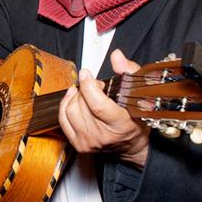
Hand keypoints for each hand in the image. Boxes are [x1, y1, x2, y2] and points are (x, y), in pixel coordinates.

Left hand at [58, 49, 149, 167]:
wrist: (132, 145)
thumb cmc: (137, 119)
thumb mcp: (138, 92)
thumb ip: (128, 71)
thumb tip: (116, 56)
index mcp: (121, 125)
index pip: (97, 105)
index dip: (88, 86)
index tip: (86, 73)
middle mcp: (103, 136)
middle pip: (81, 106)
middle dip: (84, 89)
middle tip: (94, 85)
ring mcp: (89, 142)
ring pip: (70, 110)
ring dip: (75, 96)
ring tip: (87, 93)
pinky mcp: (79, 144)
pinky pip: (63, 119)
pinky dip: (65, 105)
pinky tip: (74, 99)